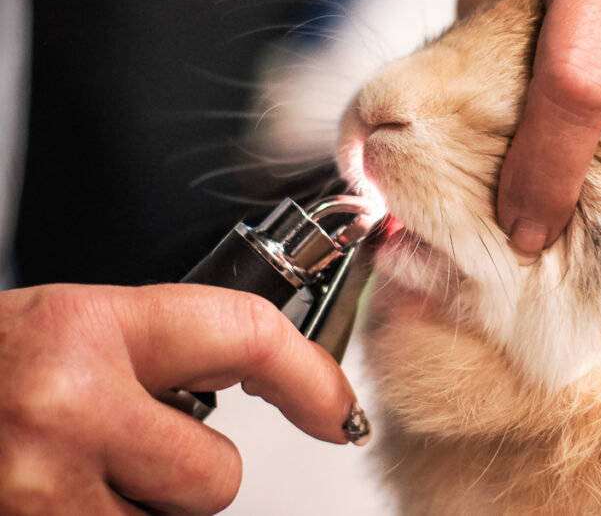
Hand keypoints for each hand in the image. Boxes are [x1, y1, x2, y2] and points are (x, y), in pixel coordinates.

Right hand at [0, 283, 360, 514]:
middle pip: (215, 476)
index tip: (335, 410)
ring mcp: (39, 488)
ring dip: (142, 509)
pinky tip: (61, 493)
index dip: (310, 379)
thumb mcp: (73, 327)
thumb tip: (280, 380)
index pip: (247, 335)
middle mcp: (66, 407)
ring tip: (78, 467)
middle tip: (128, 441)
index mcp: (89, 327)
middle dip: (188, 470)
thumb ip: (163, 351)